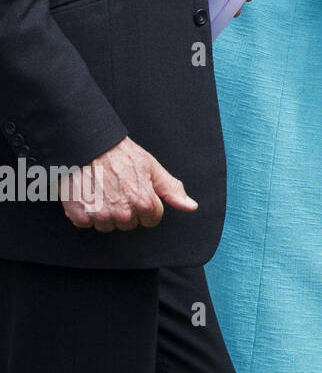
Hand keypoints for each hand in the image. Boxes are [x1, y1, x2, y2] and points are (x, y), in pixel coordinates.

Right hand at [60, 136, 197, 232]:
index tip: (139, 193)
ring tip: (104, 191)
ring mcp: (100, 216)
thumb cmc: (122, 155)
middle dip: (127, 210)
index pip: (152, 219)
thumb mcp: (152, 168)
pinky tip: (90, 195)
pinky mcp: (79, 216)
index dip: (148, 206)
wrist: (90, 146)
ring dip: (107, 213)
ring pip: (108, 226)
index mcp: (144, 203)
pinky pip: (87, 223)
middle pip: (130, 224)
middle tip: (120, 189)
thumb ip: (172, 190)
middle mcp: (123, 213)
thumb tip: (191, 207)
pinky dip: (87, 212)